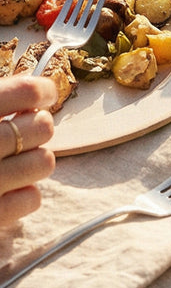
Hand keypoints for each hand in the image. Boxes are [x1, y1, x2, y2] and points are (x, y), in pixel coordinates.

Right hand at [0, 77, 55, 225]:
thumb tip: (32, 88)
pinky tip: (8, 189)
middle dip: (38, 128)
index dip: (43, 90)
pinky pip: (31, 199)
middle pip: (42, 126)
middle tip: (22, 132)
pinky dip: (25, 195)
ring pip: (44, 162)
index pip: (26, 91)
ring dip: (35, 160)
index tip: (43, 95)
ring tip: (13, 161)